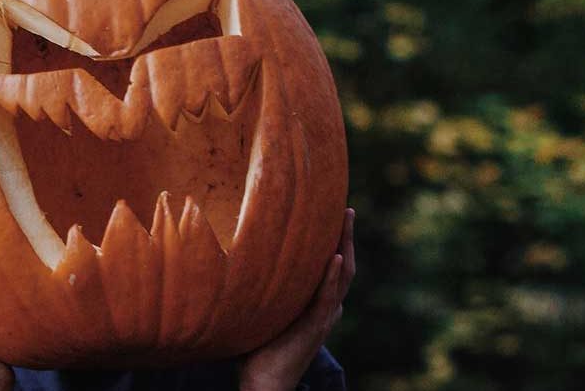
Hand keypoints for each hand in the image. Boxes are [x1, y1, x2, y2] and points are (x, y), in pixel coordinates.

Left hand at [238, 208, 355, 390]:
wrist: (265, 381)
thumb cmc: (259, 348)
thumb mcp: (264, 309)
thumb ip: (262, 287)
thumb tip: (238, 258)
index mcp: (316, 303)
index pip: (332, 266)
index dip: (336, 241)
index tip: (334, 215)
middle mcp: (326, 307)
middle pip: (343, 264)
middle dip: (346, 236)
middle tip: (346, 209)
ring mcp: (323, 317)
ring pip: (342, 276)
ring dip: (345, 246)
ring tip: (345, 221)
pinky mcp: (315, 327)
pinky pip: (328, 298)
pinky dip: (332, 277)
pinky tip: (335, 257)